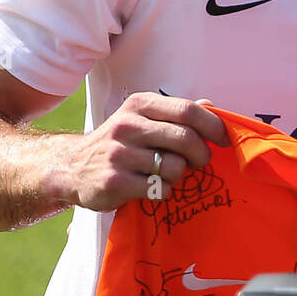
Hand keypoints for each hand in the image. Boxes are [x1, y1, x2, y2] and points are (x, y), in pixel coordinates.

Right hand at [61, 93, 226, 210]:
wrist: (72, 167)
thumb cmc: (120, 142)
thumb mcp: (143, 118)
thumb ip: (176, 113)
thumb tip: (211, 105)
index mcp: (139, 104)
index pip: (188, 110)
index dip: (213, 126)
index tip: (224, 139)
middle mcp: (127, 125)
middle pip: (186, 139)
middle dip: (201, 154)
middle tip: (199, 162)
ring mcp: (118, 154)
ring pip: (175, 167)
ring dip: (179, 175)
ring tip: (166, 174)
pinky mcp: (114, 181)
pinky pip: (159, 189)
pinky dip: (164, 191)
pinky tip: (151, 186)